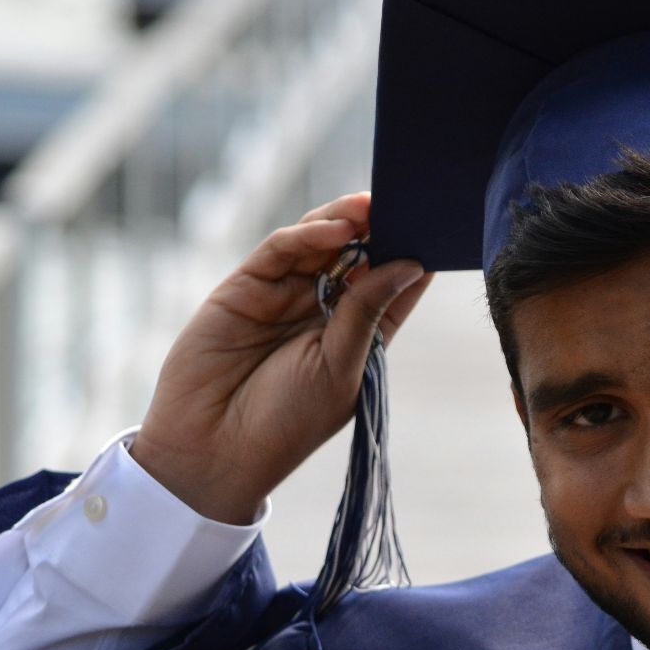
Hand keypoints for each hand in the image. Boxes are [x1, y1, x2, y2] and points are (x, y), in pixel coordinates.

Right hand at [133, 193, 432, 523]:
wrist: (211, 449)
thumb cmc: (286, 422)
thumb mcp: (340, 368)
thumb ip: (368, 313)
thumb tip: (411, 266)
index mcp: (358, 336)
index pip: (392, 286)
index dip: (413, 256)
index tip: (438, 226)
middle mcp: (323, 311)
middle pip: (358, 255)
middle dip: (380, 228)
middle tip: (404, 200)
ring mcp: (283, 296)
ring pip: (319, 244)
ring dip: (346, 222)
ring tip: (372, 205)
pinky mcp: (245, 287)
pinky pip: (280, 251)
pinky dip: (308, 235)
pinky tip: (335, 229)